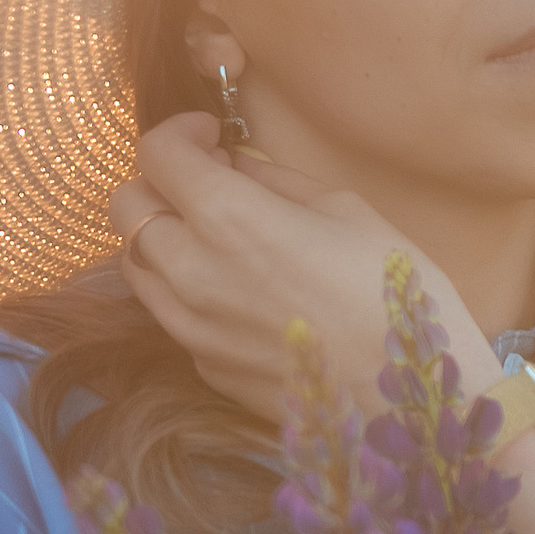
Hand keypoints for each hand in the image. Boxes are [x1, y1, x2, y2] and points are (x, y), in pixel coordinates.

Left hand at [109, 112, 489, 421]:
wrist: (407, 401)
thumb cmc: (392, 295)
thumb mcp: (346, 210)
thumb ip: (276, 181)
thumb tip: (238, 166)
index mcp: (229, 217)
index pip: (157, 154)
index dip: (178, 132)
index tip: (208, 135)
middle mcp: (191, 271)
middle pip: (126, 207)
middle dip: (159, 182)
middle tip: (207, 182)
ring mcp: (189, 325)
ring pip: (135, 262)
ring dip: (162, 237)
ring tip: (214, 236)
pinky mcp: (203, 364)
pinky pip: (169, 312)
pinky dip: (186, 288)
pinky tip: (238, 289)